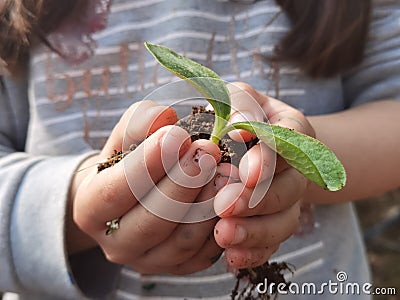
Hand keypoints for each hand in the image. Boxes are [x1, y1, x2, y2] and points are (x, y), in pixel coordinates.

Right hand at [69, 100, 233, 274]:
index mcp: (90, 209)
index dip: (148, 163)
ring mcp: (147, 261)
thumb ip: (140, 122)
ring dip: (207, 203)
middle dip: (184, 182)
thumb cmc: (128, 160)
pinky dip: (219, 224)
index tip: (177, 135)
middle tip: (209, 150)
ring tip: (224, 170)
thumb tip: (165, 118)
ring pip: (181, 239)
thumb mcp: (125, 135)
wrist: (130, 196)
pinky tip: (229, 195)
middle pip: (152, 219)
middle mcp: (115, 243)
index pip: (117, 191)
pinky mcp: (175, 268)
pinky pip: (202, 253)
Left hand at [213, 82, 314, 268]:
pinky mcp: (277, 221)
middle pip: (288, 188)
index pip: (290, 143)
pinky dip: (255, 251)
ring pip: (284, 221)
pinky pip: (274, 242)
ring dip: (255, 231)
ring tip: (224, 235)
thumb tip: (237, 129)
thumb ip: (240, 104)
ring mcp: (290, 198)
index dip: (270, 160)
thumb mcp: (241, 98)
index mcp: (293, 131)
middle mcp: (298, 168)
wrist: (260, 140)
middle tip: (225, 207)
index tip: (247, 173)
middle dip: (258, 200)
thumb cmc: (243, 114)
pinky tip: (232, 257)